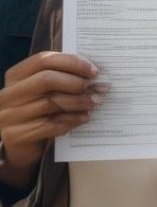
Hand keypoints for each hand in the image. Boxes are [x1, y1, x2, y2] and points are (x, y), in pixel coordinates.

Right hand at [0, 52, 102, 167]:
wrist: (19, 146)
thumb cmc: (37, 112)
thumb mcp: (45, 92)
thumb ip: (62, 80)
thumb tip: (95, 76)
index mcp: (15, 76)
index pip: (43, 60)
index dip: (71, 63)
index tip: (94, 71)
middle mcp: (9, 94)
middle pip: (46, 79)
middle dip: (76, 83)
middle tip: (98, 89)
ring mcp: (10, 115)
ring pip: (51, 103)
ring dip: (79, 102)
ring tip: (95, 102)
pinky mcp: (17, 135)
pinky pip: (50, 125)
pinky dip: (71, 120)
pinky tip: (84, 118)